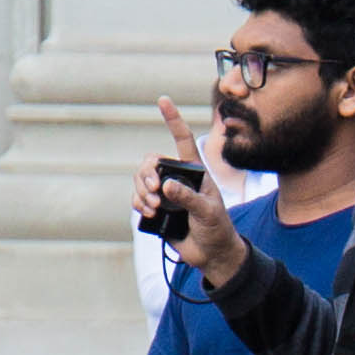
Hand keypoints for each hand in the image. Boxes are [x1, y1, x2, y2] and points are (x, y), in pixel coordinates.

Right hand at [139, 103, 243, 279]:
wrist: (211, 254)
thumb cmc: (217, 228)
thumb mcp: (208, 211)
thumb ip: (188, 198)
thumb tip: (165, 186)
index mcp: (194, 171)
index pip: (182, 139)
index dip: (173, 119)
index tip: (163, 100)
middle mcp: (177, 177)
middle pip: (151, 162)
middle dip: (147, 174)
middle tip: (155, 191)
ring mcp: (165, 193)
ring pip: (140, 180)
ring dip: (141, 191)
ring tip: (154, 207)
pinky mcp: (156, 208)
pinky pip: (137, 198)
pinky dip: (138, 203)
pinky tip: (149, 212)